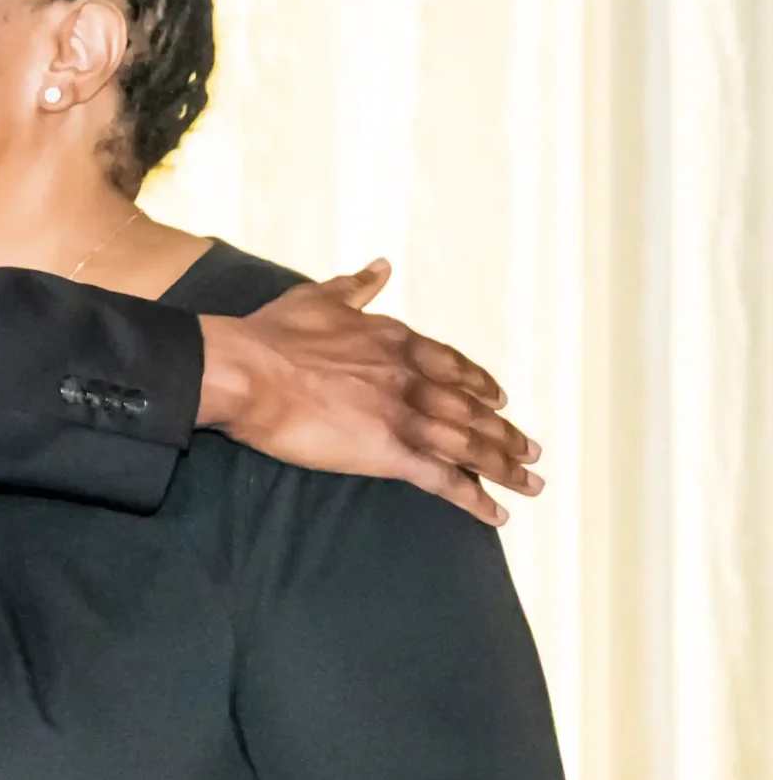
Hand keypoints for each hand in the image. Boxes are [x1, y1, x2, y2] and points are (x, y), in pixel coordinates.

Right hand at [197, 260, 541, 526]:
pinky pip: (443, 478)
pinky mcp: (389, 452)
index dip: (480, 384)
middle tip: (532, 451)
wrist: (248, 370)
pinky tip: (496, 512)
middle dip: (505, 432)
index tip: (500, 398)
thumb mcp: (319, 297)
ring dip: (504, 465)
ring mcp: (404, 415)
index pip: (452, 365)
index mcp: (396, 341)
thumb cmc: (273, 334)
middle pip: (472, 409)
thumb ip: (357, 286)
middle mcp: (411, 377)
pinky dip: (473, 497)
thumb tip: (381, 266)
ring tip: (529, 481)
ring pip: (468, 443)